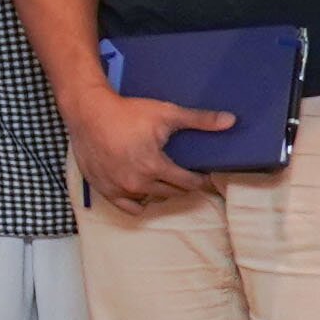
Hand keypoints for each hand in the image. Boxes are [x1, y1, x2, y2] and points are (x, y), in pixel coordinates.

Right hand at [70, 80, 231, 214]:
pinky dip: (139, 201)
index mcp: (154, 166)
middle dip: (181, 184)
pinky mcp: (104, 189)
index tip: (201, 172)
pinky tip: (142, 189)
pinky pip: (129, 207)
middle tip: (182, 173)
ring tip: (162, 178)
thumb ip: (200, 120)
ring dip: (161, 192)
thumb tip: (231, 121)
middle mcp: (137, 182)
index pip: (189, 183)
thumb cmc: (127, 112)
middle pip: (172, 193)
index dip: (199, 178)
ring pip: (152, 200)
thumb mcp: (166, 113)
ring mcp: (119, 188)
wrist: (88, 112)